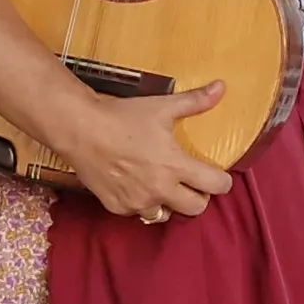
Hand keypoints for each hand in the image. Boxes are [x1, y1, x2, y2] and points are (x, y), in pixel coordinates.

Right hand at [59, 83, 236, 221]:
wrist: (81, 130)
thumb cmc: (122, 117)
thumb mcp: (162, 107)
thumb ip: (195, 101)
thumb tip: (221, 87)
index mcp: (175, 166)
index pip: (215, 186)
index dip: (223, 182)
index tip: (220, 177)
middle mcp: (160, 189)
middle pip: (196, 208)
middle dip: (199, 196)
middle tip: (192, 183)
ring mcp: (138, 202)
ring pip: (166, 215)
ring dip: (170, 204)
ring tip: (164, 187)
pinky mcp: (118, 207)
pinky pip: (138, 213)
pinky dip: (141, 203)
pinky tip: (137, 186)